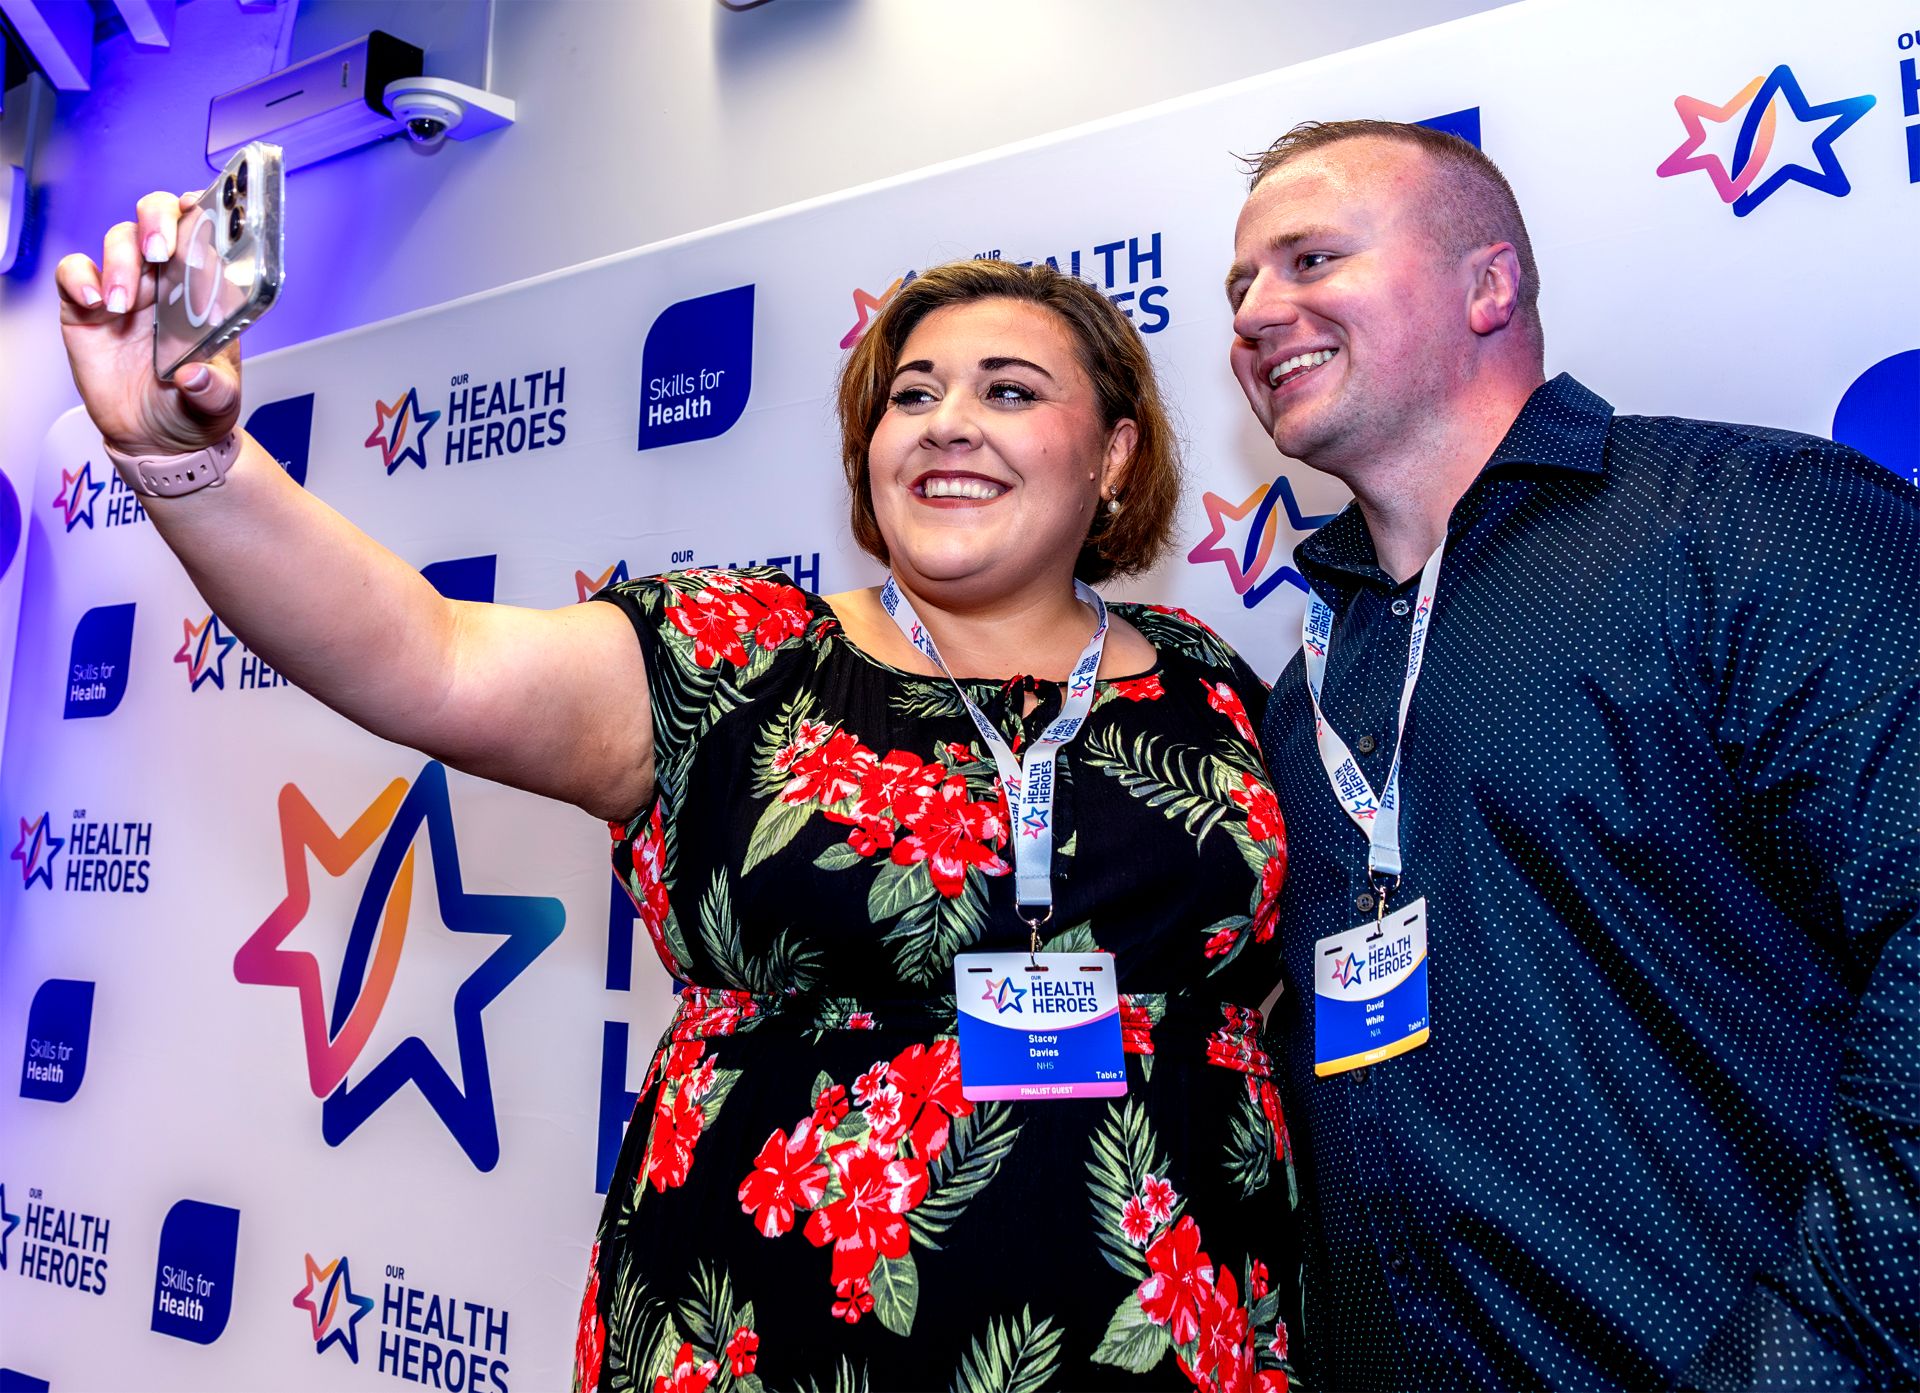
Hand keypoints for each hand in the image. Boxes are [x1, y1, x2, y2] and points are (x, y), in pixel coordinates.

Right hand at [55, 190, 242, 456]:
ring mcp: (127, 289)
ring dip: (121, 263)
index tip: (197, 208)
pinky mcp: (87, 307)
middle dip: (157, 221)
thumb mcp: (218, 403)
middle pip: (157, 219)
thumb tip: (195, 376)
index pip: (205, 232)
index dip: (201, 211)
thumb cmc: (193, 409)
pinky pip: (75, 272)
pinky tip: (95, 304)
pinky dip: (80, 278)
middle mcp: (166, 280)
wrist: (155, 439)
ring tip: (124, 304)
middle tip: (158, 251)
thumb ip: (214, 389)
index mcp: (205, 290)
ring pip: (119, 241)